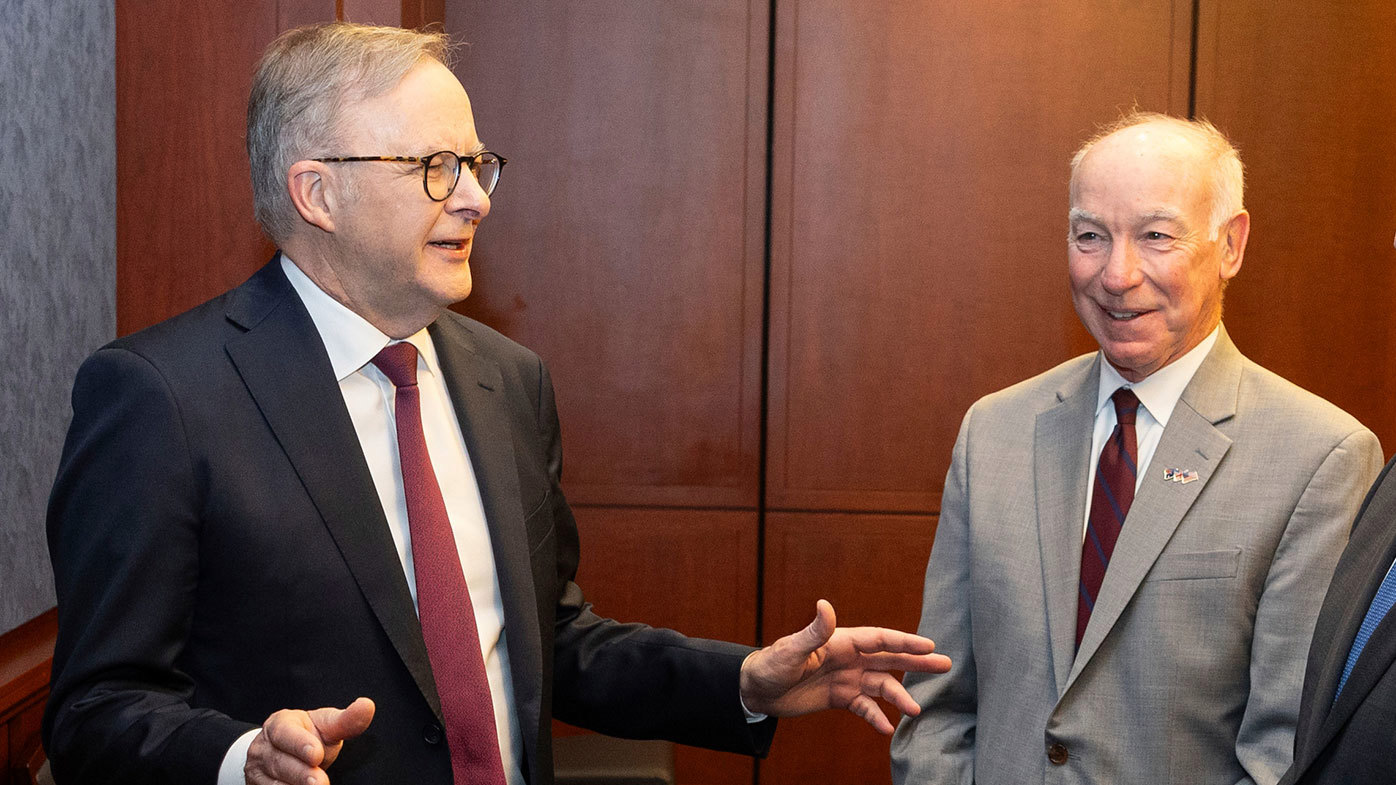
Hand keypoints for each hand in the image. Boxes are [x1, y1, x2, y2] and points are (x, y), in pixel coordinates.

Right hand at [244, 697, 375, 784]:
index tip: (316, 754)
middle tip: (320, 782)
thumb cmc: (310, 735)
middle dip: (302, 774)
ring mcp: (258, 771)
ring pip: (273, 783)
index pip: (284, 733)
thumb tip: (367, 706)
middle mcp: (264, 748)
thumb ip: (346, 720)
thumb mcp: (327, 725)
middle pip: (281, 763)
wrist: (287, 752)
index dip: (299, 744)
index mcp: (279, 725)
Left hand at [739, 600, 949, 734]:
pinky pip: (864, 707)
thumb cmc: (770, 664)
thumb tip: (826, 605)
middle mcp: (848, 658)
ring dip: (898, 696)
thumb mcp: (791, 650)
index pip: (879, 639)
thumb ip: (813, 632)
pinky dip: (876, 716)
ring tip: (916, 710)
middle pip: (889, 658)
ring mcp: (846, 678)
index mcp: (840, 642)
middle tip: (945, 665)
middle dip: (916, 662)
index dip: (904, 641)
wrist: (755, 690)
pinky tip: (887, 728)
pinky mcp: (839, 697)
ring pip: (881, 685)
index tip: (929, 645)